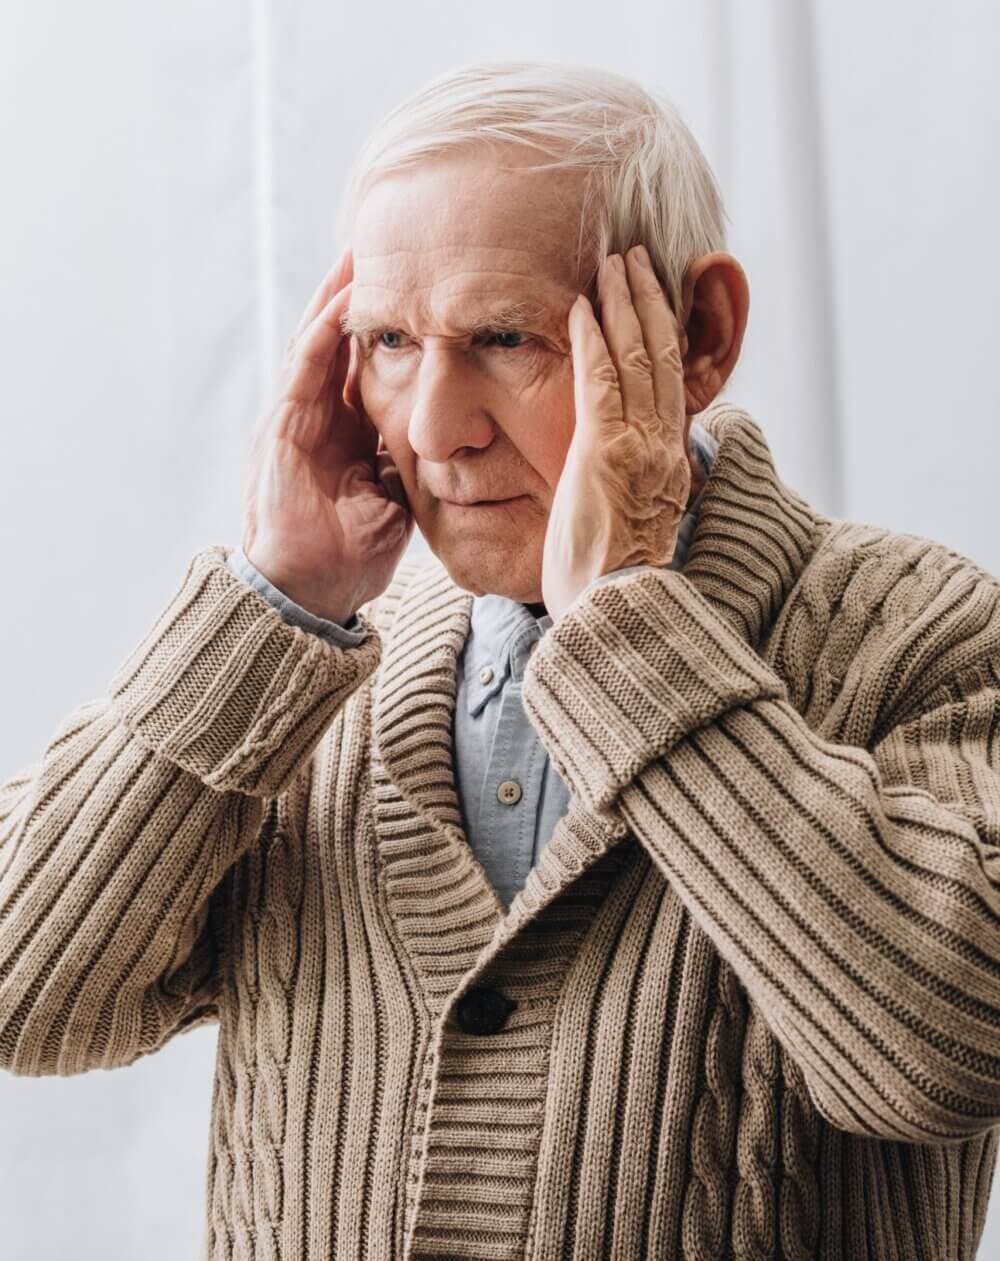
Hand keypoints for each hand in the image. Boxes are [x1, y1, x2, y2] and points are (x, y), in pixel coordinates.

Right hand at [240, 247, 413, 623]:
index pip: (364, 370)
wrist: (310, 592)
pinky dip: (325, 332)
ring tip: (362, 254)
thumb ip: (404, 464)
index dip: (386, 333)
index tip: (416, 296)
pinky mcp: (280, 427)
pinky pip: (305, 367)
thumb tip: (438, 441)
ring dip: (339, 299)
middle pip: (338, 345)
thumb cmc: (351, 557)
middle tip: (383, 251)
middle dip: (358, 300)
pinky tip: (348, 299)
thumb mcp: (394, 501)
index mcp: (344, 437)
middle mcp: (316, 420)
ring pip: (318, 343)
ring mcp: (294, 420)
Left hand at [541, 245, 690, 622]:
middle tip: (637, 260)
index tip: (653, 302)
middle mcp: (664, 448)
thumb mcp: (636, 529)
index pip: (671, 386)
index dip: (665, 337)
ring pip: (638, 359)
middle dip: (650, 303)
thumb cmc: (615, 587)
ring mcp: (638, 447)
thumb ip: (635, 493)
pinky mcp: (605, 453)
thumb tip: (631, 482)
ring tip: (614, 264)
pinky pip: (601, 382)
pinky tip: (579, 308)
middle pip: (663, 359)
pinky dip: (592, 340)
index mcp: (672, 466)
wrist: (615, 616)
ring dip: (624, 305)